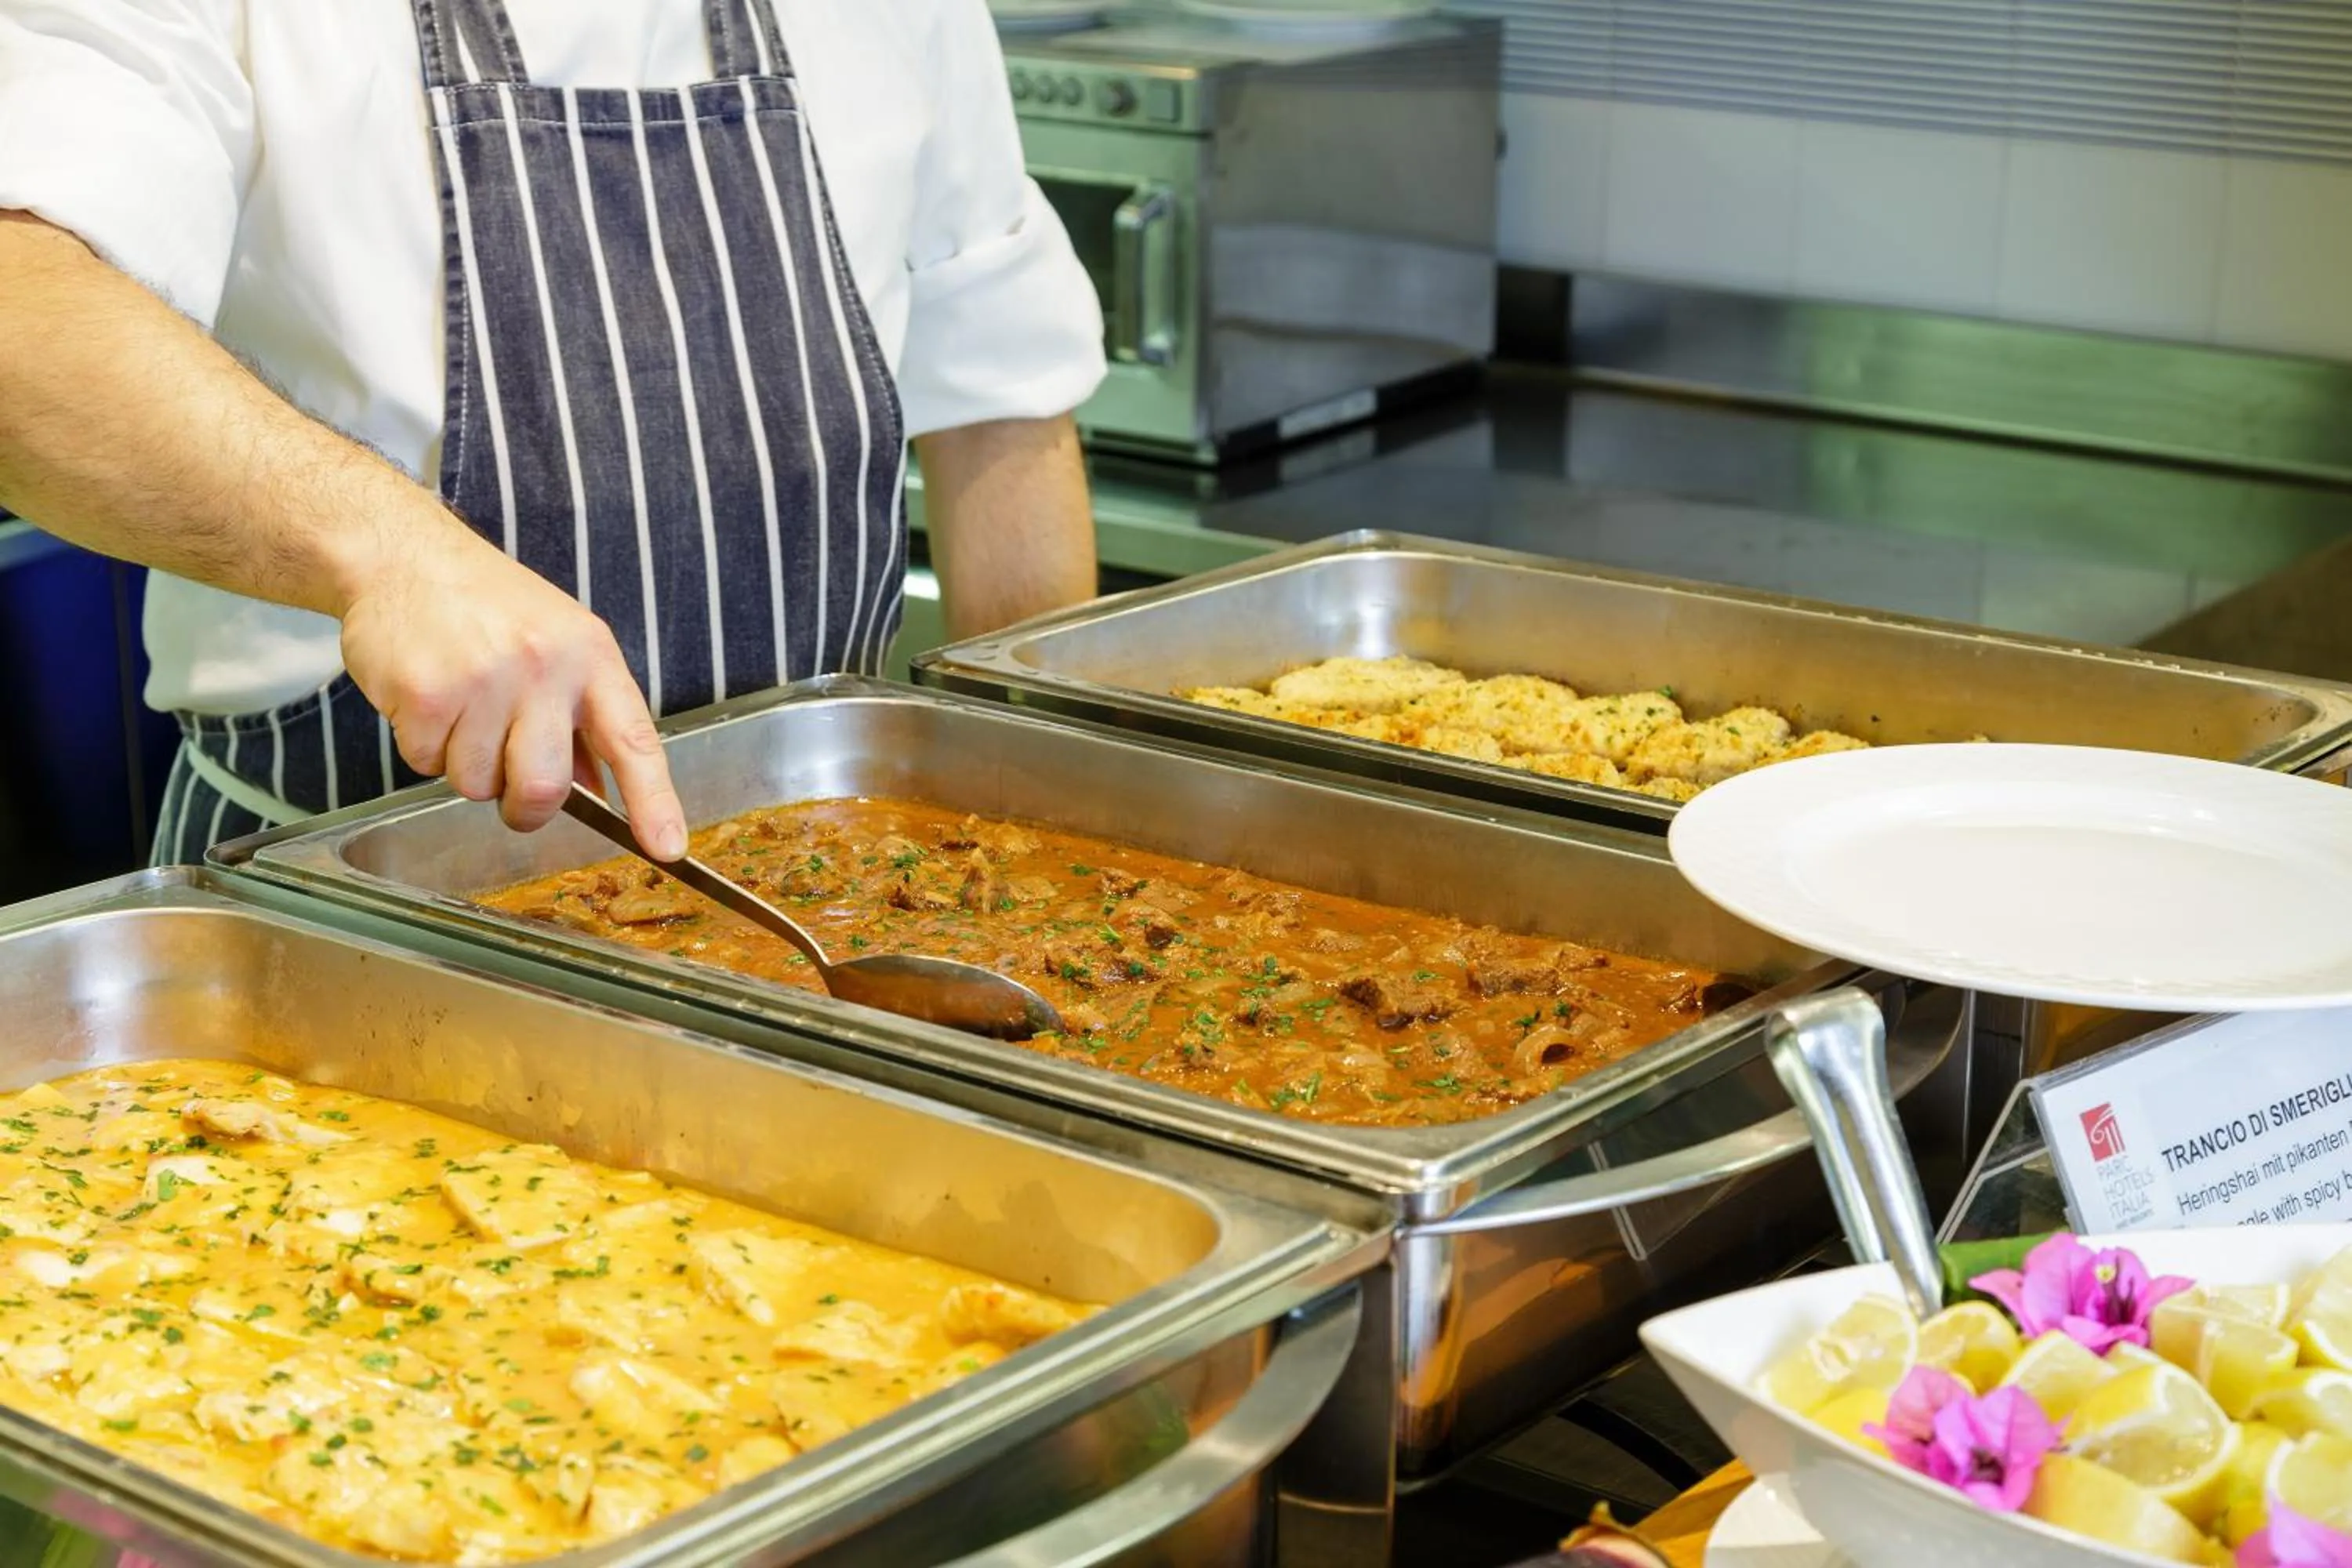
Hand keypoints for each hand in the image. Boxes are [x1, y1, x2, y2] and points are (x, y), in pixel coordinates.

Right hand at [337, 518, 687, 858]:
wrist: (404, 557)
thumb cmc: (490, 606)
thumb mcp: (560, 643)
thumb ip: (584, 719)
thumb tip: (603, 795)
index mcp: (590, 656)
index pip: (634, 741)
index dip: (654, 802)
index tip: (668, 848)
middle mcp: (543, 667)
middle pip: (543, 787)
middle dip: (525, 806)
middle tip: (508, 782)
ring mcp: (482, 679)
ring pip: (477, 784)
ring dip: (466, 766)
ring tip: (462, 709)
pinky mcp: (424, 693)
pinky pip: (426, 764)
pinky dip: (423, 746)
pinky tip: (428, 699)